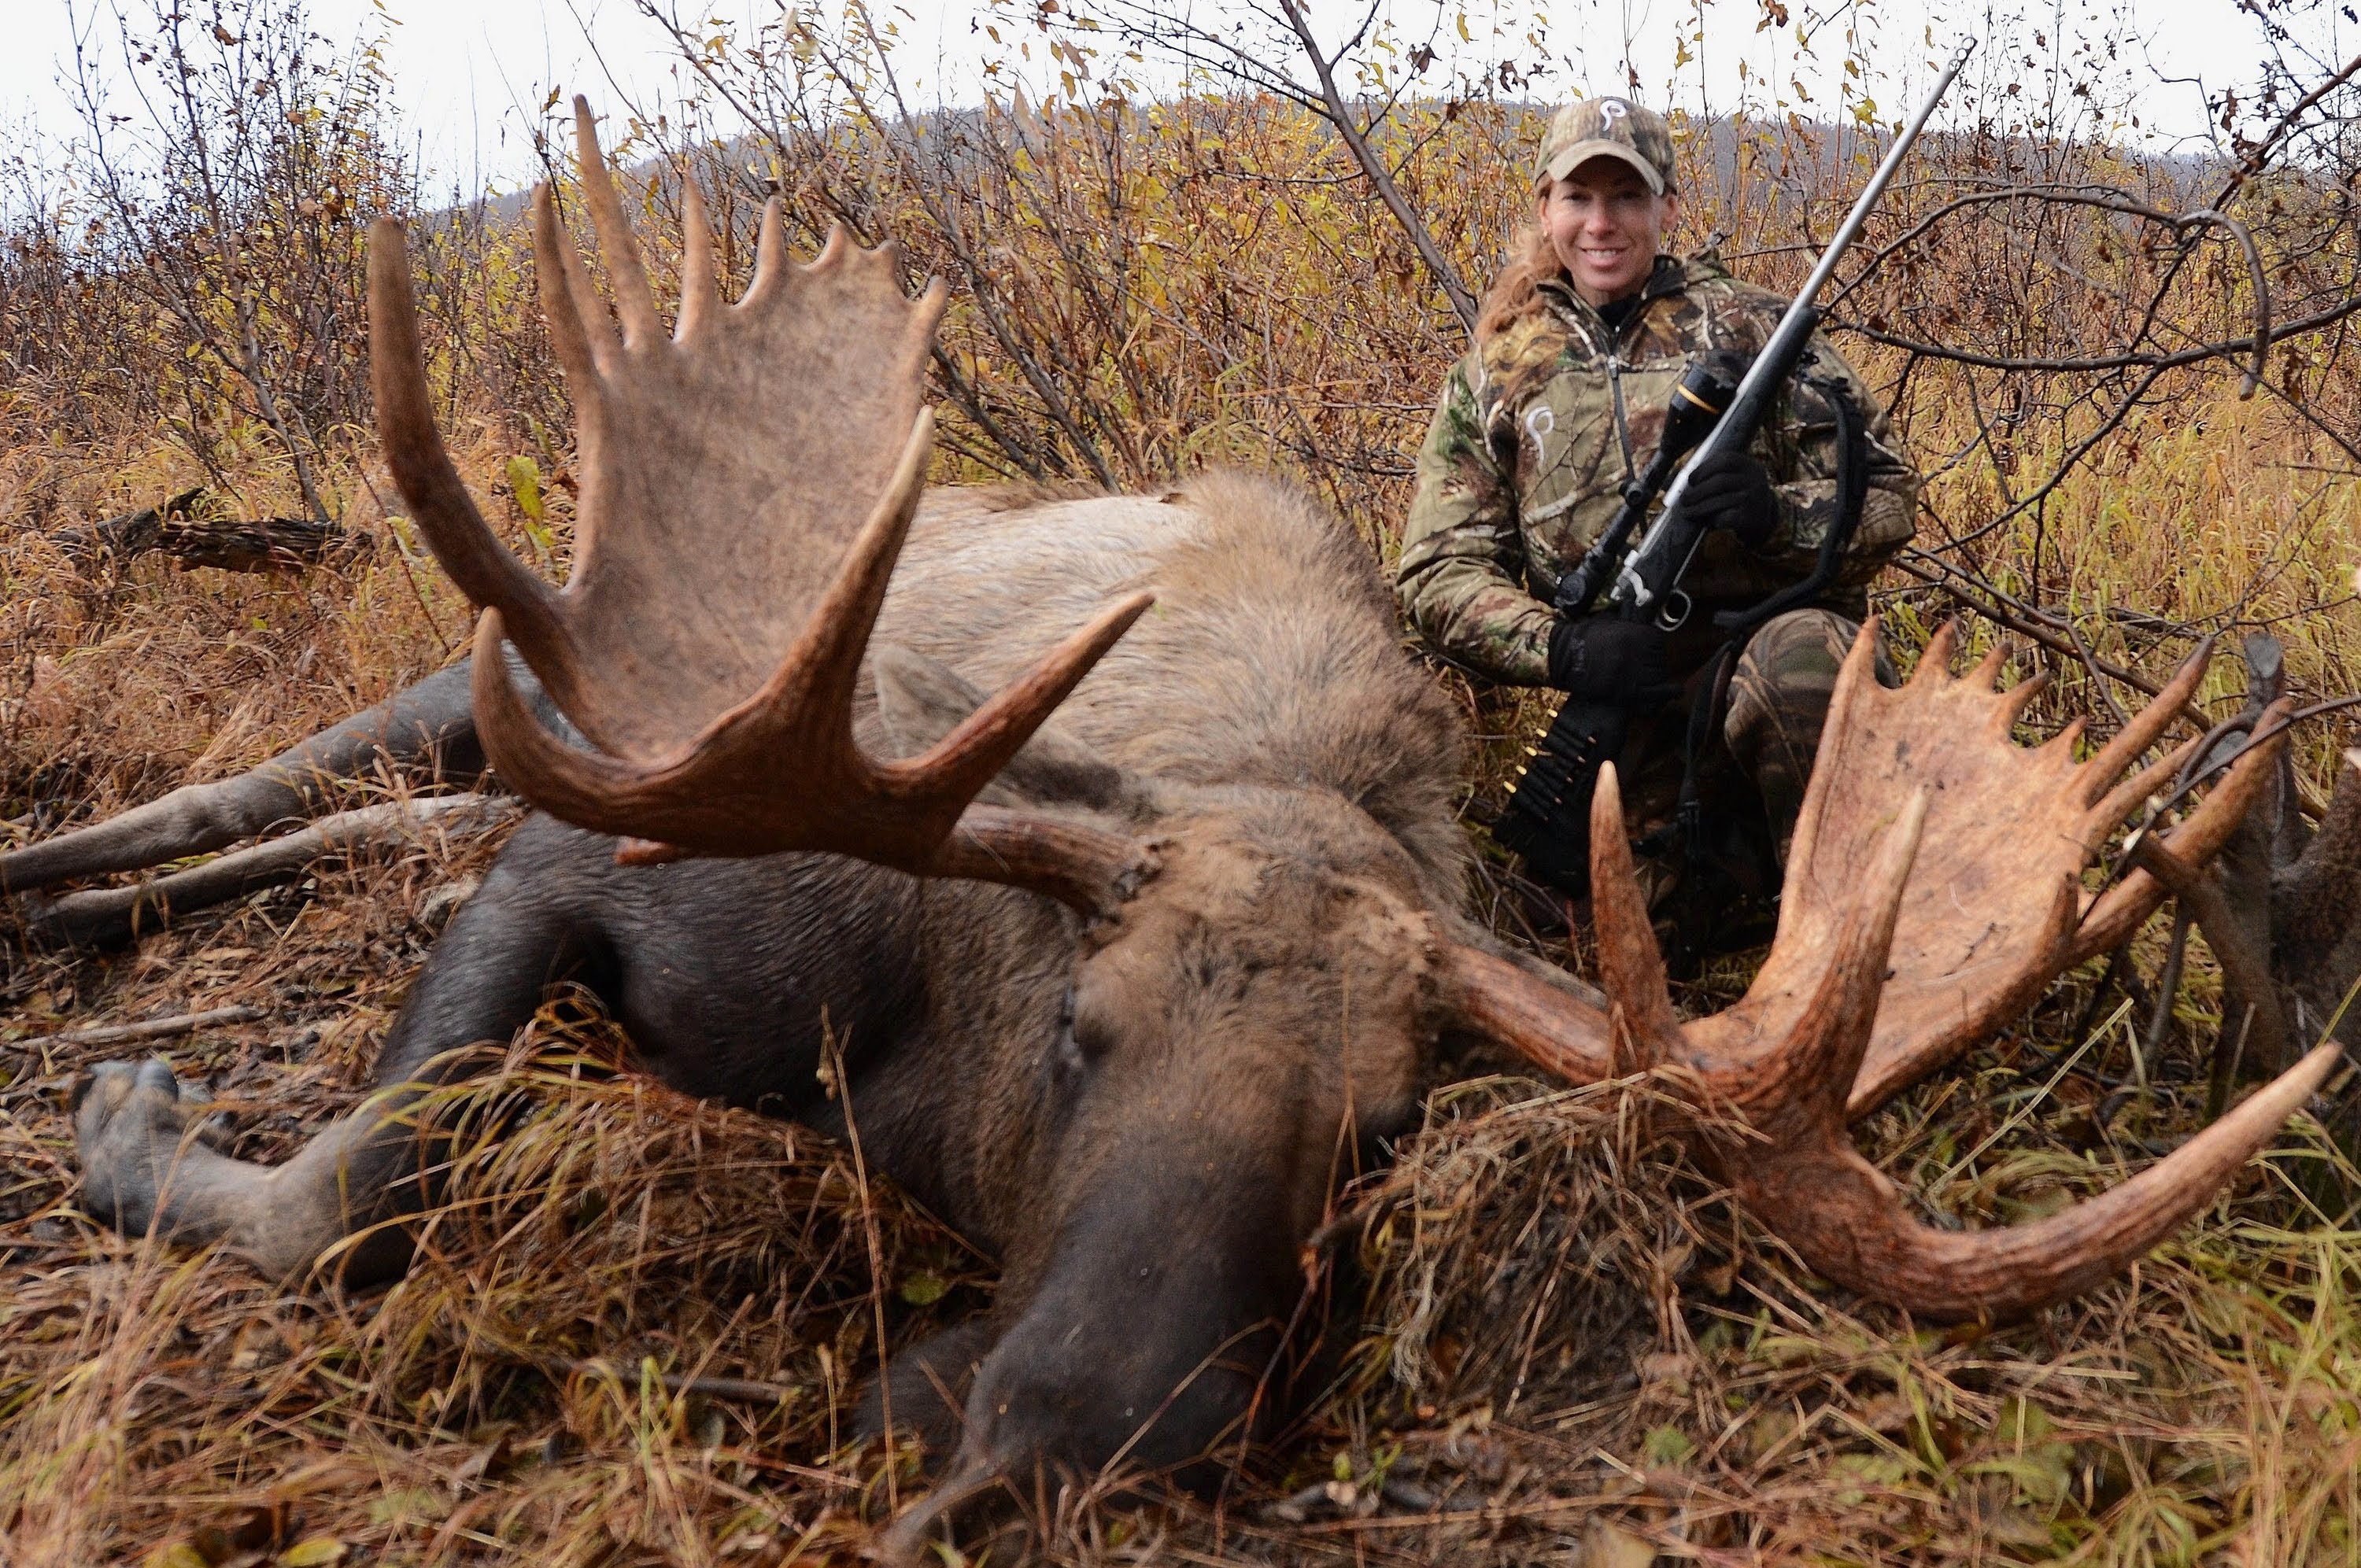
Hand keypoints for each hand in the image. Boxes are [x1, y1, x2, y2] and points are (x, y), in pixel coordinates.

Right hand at [1546, 614, 1678, 705]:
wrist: (1564, 657)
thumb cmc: (1583, 638)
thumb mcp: (1609, 621)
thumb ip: (1629, 619)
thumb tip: (1645, 608)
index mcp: (1634, 633)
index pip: (1658, 641)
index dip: (1655, 647)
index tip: (1650, 651)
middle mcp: (1637, 652)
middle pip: (1659, 659)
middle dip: (1655, 663)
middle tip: (1644, 666)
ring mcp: (1634, 672)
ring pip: (1658, 675)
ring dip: (1656, 676)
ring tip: (1647, 678)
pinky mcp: (1628, 690)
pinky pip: (1656, 692)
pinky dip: (1669, 692)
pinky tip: (1676, 691)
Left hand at [1682, 448, 1780, 547]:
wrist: (1762, 518)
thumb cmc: (1738, 495)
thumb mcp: (1733, 479)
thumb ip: (1713, 475)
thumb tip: (1676, 482)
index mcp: (1749, 465)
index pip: (1726, 460)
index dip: (1704, 469)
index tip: (1691, 480)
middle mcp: (1755, 479)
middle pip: (1721, 481)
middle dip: (1698, 491)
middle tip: (1684, 500)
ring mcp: (1755, 498)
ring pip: (1722, 500)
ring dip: (1700, 507)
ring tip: (1688, 512)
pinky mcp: (1751, 517)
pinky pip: (1728, 517)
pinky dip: (1714, 519)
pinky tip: (1708, 521)